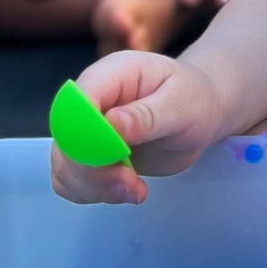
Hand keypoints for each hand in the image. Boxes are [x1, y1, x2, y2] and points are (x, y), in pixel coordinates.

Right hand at [49, 52, 227, 205]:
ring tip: (135, 190)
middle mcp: (91, 101)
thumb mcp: (182, 104)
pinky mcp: (90, 156)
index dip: (85, 135)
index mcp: (111, 74)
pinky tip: (127, 191)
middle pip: (65, 141)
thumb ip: (148, 115)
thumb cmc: (195, 99)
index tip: (117, 157)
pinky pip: (72, 181)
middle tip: (130, 182)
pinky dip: (94, 193)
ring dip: (96, 187)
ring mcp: (87, 130)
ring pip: (65, 167)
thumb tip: (111, 124)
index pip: (77, 103)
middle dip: (94, 170)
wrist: (201, 112)